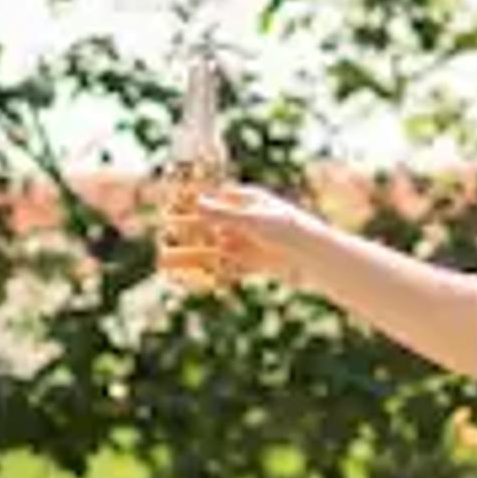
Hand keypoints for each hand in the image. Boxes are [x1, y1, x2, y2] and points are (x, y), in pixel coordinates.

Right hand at [155, 179, 316, 290]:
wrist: (318, 259)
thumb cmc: (290, 232)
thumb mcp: (254, 222)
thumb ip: (224, 215)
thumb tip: (195, 203)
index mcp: (247, 200)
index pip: (210, 198)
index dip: (186, 203)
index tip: (164, 209)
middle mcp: (244, 220)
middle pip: (206, 225)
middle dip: (182, 233)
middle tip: (158, 238)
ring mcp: (247, 242)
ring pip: (210, 248)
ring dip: (187, 255)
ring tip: (162, 262)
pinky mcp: (252, 263)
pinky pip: (223, 267)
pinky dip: (205, 272)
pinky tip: (187, 279)